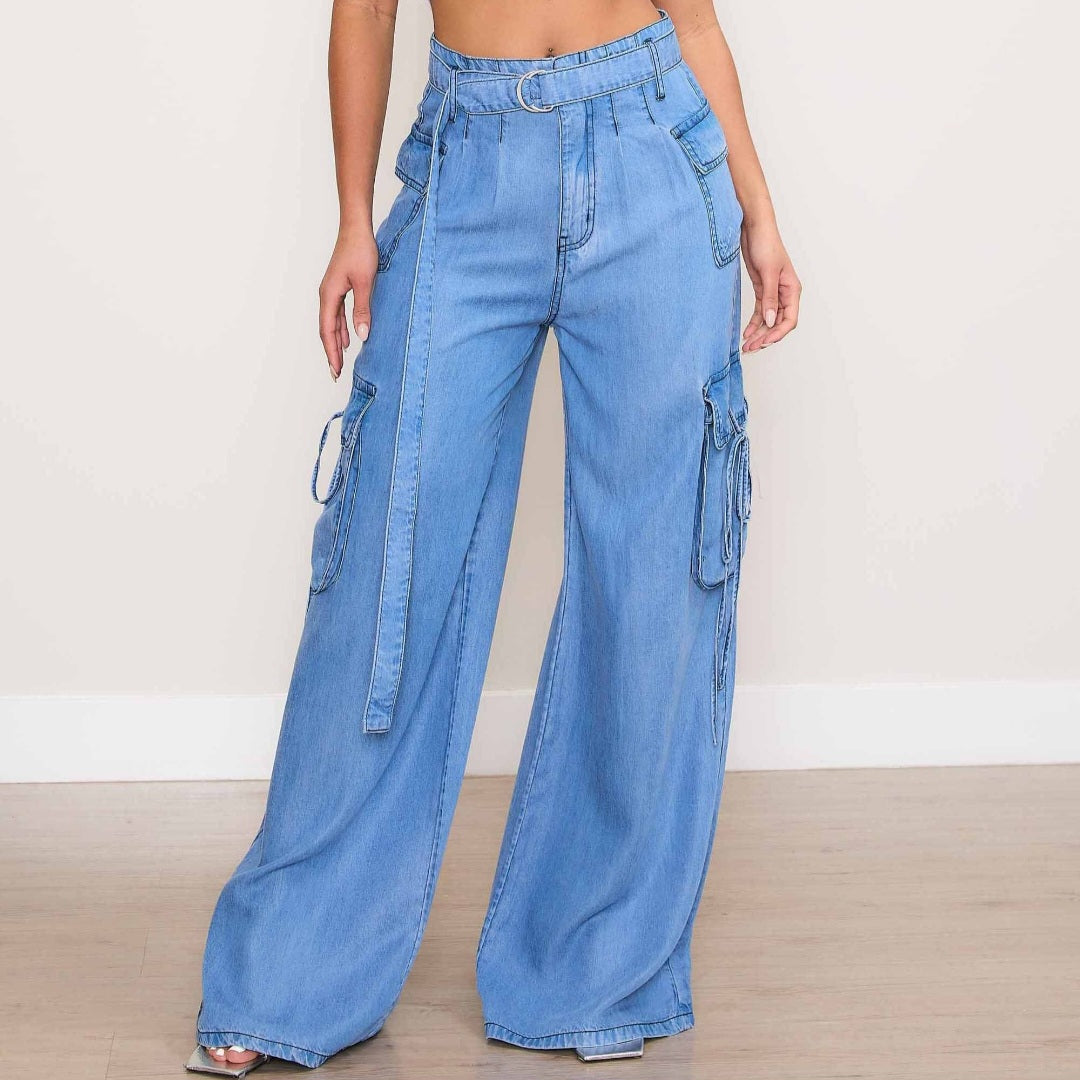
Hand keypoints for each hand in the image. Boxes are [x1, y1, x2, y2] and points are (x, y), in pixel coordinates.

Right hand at [318, 227, 378, 379]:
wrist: (356, 228)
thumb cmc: (361, 251)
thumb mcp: (366, 282)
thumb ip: (363, 309)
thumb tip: (362, 336)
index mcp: (329, 296)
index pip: (327, 331)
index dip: (331, 353)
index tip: (335, 370)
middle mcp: (327, 295)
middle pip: (326, 330)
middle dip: (331, 352)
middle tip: (335, 373)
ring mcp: (332, 291)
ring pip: (331, 323)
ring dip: (335, 342)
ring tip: (340, 361)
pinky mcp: (339, 287)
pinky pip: (337, 314)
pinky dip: (341, 329)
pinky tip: (348, 338)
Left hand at [740, 219, 801, 352]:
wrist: (754, 228)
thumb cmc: (766, 244)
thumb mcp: (768, 273)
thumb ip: (769, 298)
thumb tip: (769, 320)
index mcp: (792, 289)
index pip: (789, 319)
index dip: (778, 333)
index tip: (764, 342)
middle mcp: (785, 293)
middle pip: (778, 323)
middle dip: (765, 337)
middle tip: (750, 348)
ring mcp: (773, 292)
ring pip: (768, 320)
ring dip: (759, 333)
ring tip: (746, 346)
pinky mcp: (762, 289)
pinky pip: (759, 312)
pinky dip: (754, 323)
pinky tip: (747, 333)